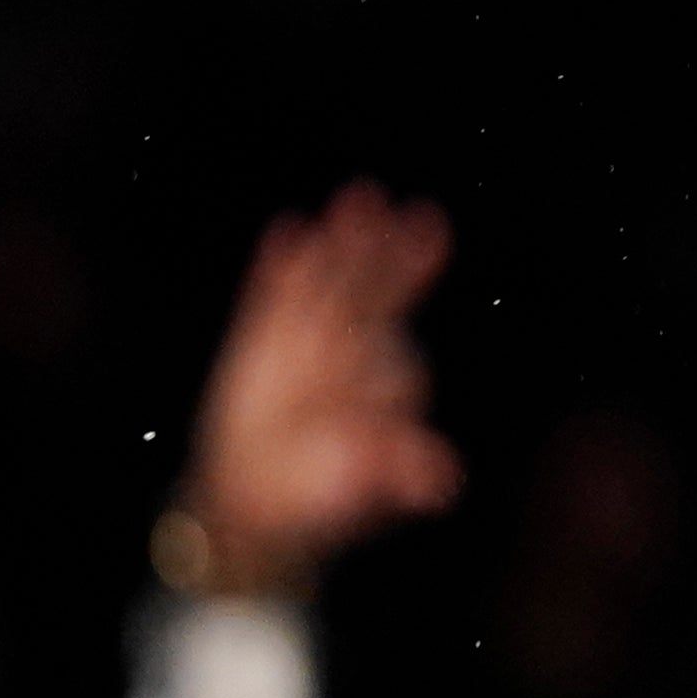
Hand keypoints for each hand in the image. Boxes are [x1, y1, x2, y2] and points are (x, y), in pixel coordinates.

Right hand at [180, 184, 463, 593]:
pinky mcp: (263, 337)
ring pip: (331, 282)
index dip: (403, 338)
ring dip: (345, 243)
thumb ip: (397, 470)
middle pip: (378, 298)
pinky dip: (280, 265)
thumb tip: (445, 484)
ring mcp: (309, 340)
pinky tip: (288, 229)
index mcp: (383, 387)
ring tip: (362, 197)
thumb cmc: (313, 497)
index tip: (418, 301)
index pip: (397, 356)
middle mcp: (352, 356)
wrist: (252, 500)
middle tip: (424, 218)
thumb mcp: (357, 485)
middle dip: (396, 261)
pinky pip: (274, 293)